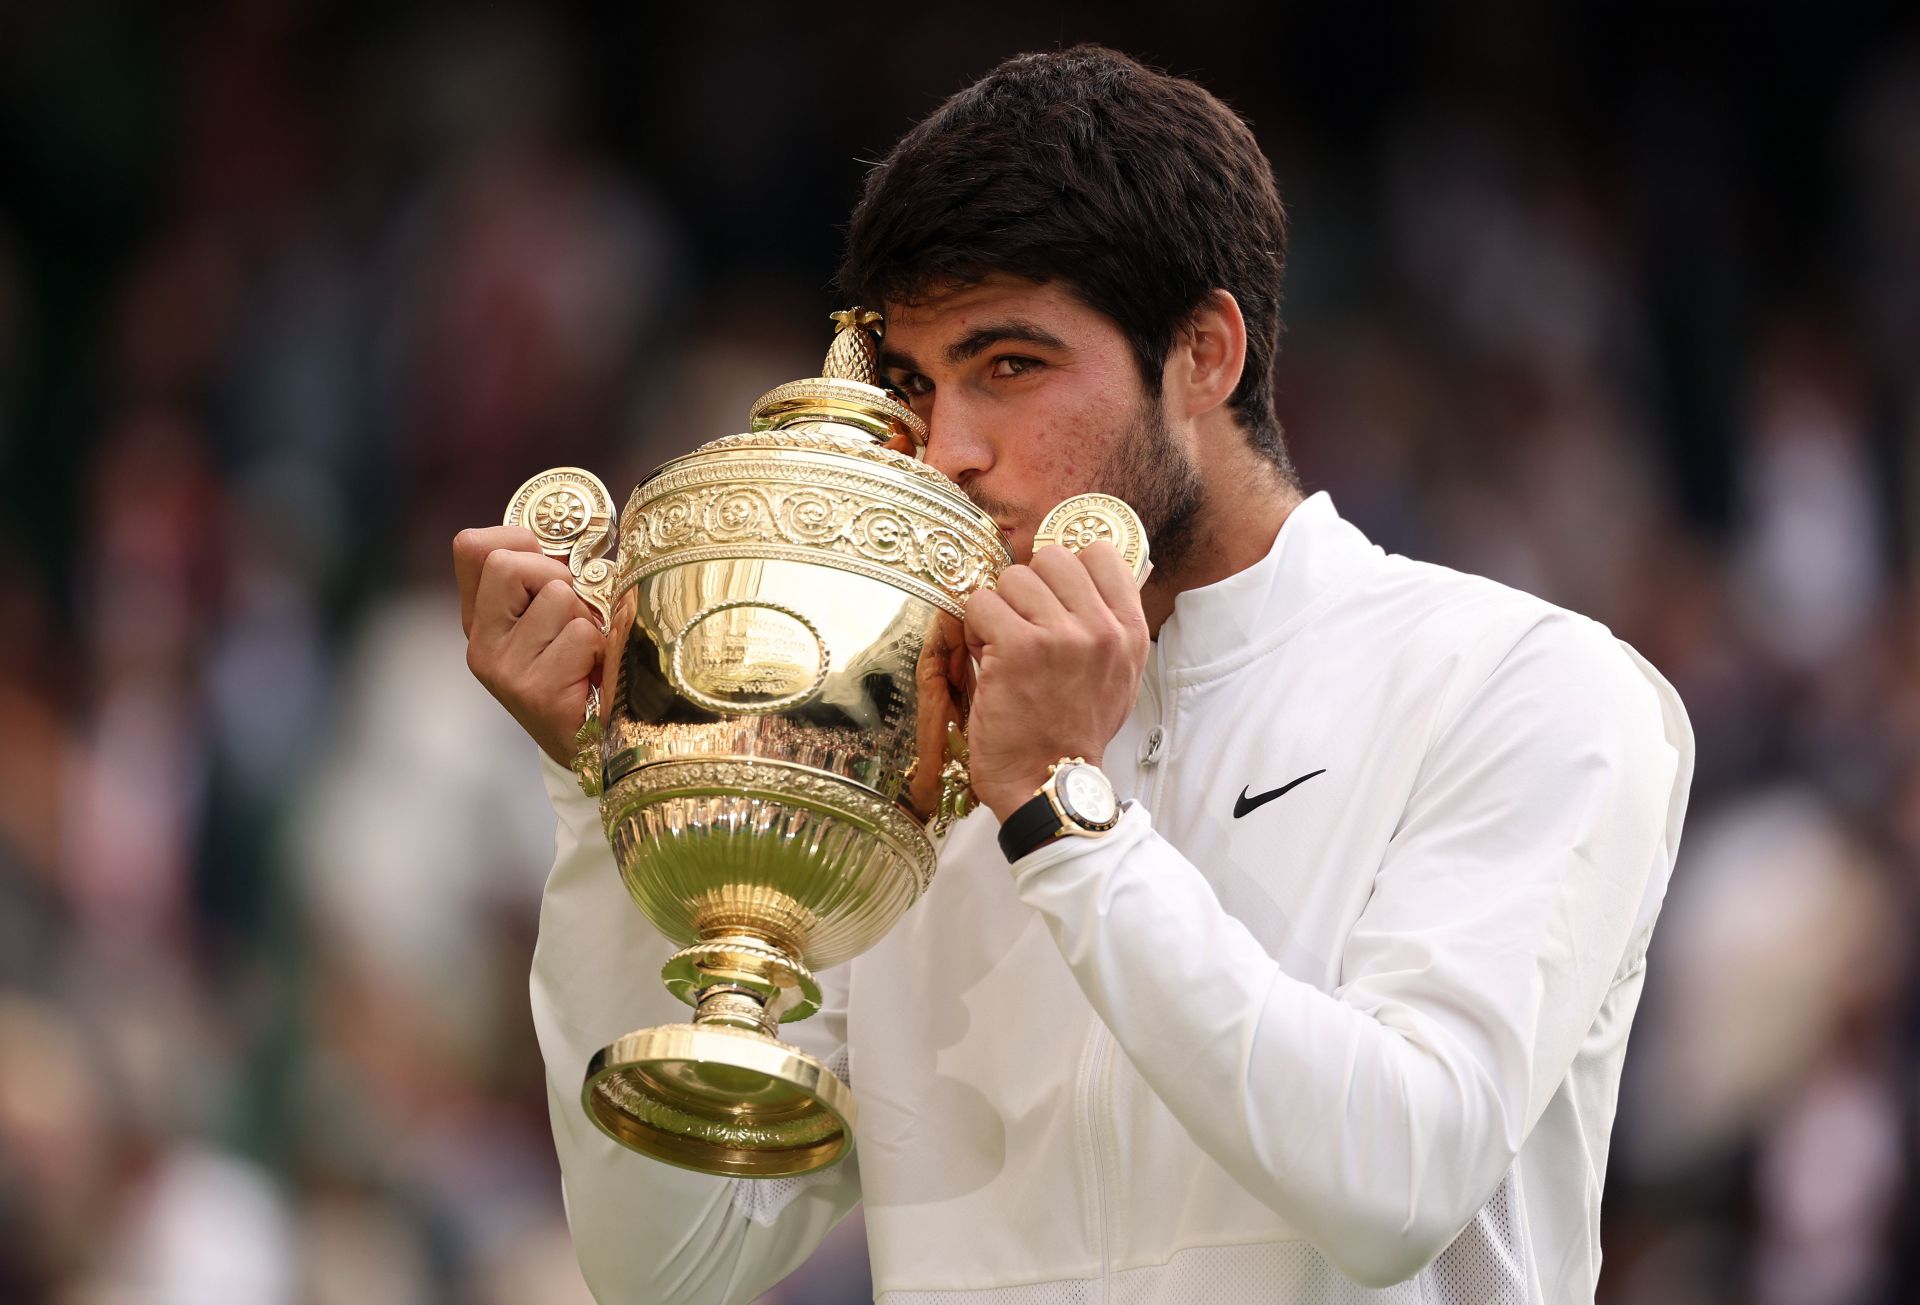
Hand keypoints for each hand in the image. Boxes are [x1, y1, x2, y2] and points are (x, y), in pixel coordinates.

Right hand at [454, 525, 603, 766]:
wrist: (591, 744)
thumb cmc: (580, 670)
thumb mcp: (554, 617)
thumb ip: (548, 578)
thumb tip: (576, 534)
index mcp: (481, 618)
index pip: (471, 547)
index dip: (518, 539)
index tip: (548, 562)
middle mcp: (480, 643)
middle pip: (508, 563)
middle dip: (556, 576)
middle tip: (575, 613)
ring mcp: (503, 668)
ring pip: (556, 597)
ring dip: (585, 618)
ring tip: (586, 651)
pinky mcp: (534, 690)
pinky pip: (580, 635)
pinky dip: (598, 649)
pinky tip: (592, 675)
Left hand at [962, 541, 1148, 820]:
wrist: (1048, 783)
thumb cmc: (1074, 731)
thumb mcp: (1117, 675)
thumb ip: (1107, 623)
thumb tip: (1085, 570)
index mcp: (1130, 631)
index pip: (1101, 552)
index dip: (1066, 569)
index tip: (1053, 596)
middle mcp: (1102, 628)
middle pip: (1051, 557)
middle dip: (1028, 588)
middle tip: (1023, 628)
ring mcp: (1061, 635)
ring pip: (1012, 578)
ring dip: (999, 611)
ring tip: (1005, 650)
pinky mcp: (1018, 645)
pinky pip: (981, 603)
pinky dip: (975, 630)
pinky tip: (988, 661)